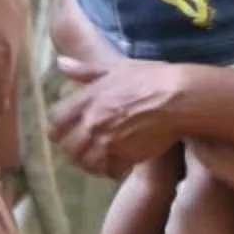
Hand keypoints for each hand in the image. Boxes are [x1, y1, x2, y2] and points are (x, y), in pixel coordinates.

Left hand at [47, 51, 185, 177]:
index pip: (54, 122)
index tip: (69, 133)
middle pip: (67, 147)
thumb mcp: (115, 67)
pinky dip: (110, 170)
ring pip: (85, 161)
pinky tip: (119, 165)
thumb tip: (61, 62)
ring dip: (92, 163)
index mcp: (86, 98)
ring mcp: (106, 140)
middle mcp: (91, 120)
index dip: (59, 130)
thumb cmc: (151, 78)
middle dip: (75, 150)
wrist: (178, 98)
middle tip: (88, 150)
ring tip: (104, 159)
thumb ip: (85, 70)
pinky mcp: (123, 155)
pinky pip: (107, 170)